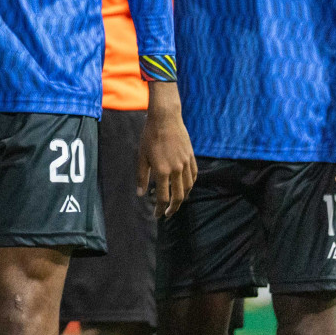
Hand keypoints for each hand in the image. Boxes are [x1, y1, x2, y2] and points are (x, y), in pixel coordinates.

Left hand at [137, 81, 197, 216]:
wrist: (165, 119)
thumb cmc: (150, 136)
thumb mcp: (141, 156)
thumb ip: (142, 176)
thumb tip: (141, 195)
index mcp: (162, 171)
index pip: (163, 198)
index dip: (160, 209)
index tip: (157, 215)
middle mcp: (176, 169)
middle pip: (179, 196)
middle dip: (173, 208)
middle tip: (167, 214)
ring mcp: (186, 163)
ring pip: (189, 187)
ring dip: (183, 198)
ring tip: (176, 202)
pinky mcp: (191, 157)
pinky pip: (194, 176)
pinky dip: (191, 185)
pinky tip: (186, 187)